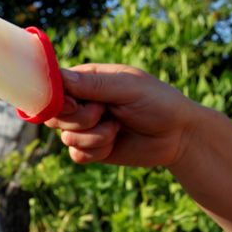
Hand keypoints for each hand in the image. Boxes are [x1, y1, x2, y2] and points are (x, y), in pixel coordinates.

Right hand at [45, 64, 199, 167]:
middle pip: (54, 115)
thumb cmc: (158, 102)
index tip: (75, 104)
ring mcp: (83, 128)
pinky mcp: (89, 150)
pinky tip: (114, 143)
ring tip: (117, 128)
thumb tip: (59, 76)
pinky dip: (97, 151)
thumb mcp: (128, 87)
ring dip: (96, 137)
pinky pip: (77, 155)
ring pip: (66, 138)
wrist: (178, 136)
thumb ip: (93, 84)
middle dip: (81, 119)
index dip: (56, 99)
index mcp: (85, 81)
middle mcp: (80, 104)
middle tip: (105, 113)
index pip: (52, 87)